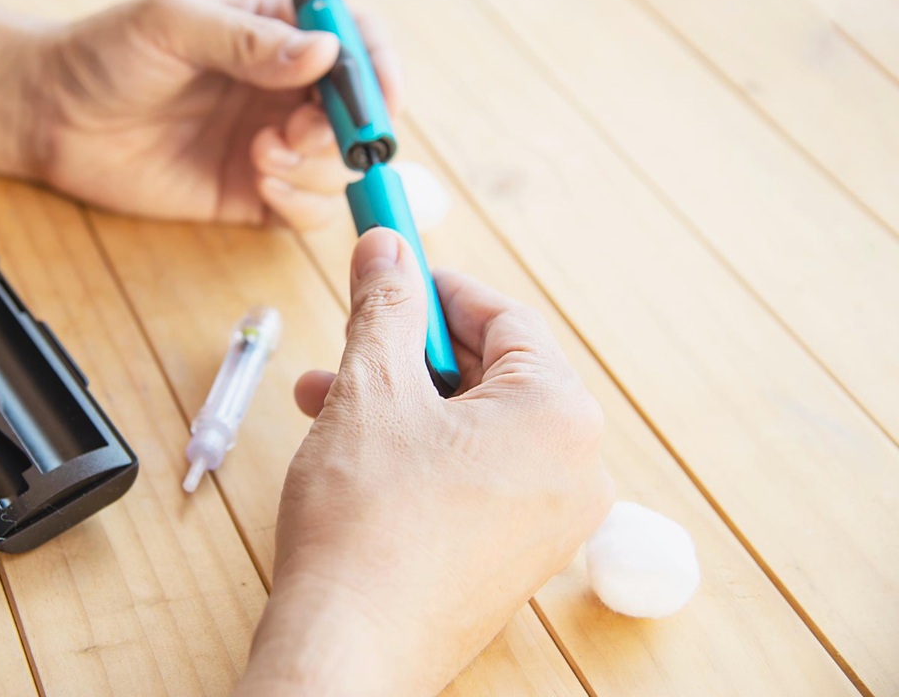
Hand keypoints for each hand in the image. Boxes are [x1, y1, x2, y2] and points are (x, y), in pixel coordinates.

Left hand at [20, 0, 401, 227]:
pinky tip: (261, 186)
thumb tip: (324, 51)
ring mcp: (273, 143)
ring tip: (259, 156)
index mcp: (274, 31)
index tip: (380, 96)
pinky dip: (301, 205)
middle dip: (343, 128)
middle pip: (357, 112)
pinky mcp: (253, 195)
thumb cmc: (106, 54)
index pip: (354, 40)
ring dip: (315, 166)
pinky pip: (308, 211)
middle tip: (295, 131)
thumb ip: (246, 39)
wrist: (52, 117)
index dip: (378, 66)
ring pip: (338, 166)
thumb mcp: (173, 24)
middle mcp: (283, 88)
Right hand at [236, 229, 613, 696]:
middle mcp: (573, 470)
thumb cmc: (367, 522)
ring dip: (401, 403)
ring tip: (325, 402)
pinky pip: (474, 475)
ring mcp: (547, 522)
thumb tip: (385, 249)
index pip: (506, 319)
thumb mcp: (370, 389)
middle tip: (351, 339)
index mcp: (560, 416)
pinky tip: (356, 452)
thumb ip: (383, 308)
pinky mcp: (513, 558)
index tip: (394, 267)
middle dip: (407, 353)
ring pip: (473, 427)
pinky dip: (420, 452)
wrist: (350, 649)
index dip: (439, 288)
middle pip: (491, 372)